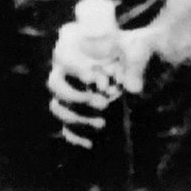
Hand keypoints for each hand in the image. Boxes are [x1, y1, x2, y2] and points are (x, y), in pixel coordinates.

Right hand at [48, 9, 143, 145]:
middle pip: (56, 86)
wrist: (128, 57)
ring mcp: (65, 94)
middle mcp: (63, 73)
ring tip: (102, 124)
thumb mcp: (135, 47)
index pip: (65, 59)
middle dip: (78, 98)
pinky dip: (75, 137)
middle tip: (103, 103)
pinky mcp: (73, 112)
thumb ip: (134, 62)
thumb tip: (133, 89)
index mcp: (73, 51)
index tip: (93, 78)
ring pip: (58, 107)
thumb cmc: (128, 48)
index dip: (77, 70)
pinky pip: (65, 127)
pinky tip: (91, 144)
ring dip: (78, 118)